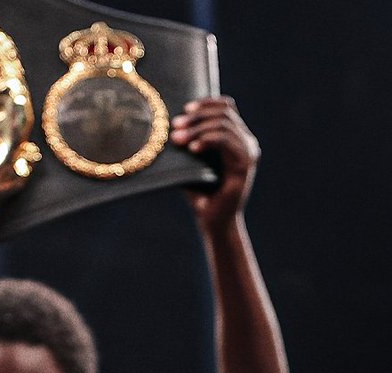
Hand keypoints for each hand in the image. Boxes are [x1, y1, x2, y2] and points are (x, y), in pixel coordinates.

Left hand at [170, 96, 258, 232]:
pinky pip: (226, 141)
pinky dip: (207, 140)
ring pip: (224, 124)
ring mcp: (248, 152)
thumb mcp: (192, 165)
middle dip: (197, 116)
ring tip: (177, 139)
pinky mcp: (244, 164)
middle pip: (224, 113)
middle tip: (175, 126)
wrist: (213, 223)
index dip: (206, 103)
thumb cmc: (201, 196)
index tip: (184, 109)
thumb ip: (189, 145)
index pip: (227, 107)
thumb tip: (170, 126)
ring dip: (197, 128)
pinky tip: (192, 148)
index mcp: (237, 138)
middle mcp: (247, 142)